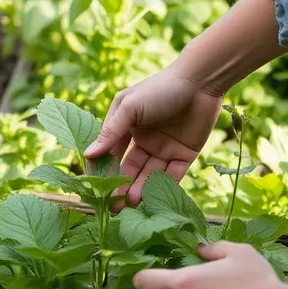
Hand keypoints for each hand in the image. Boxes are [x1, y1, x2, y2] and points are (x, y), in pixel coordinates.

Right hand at [83, 63, 223, 204]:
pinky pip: (172, 175)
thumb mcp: (130, 107)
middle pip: (130, 168)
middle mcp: (144, 139)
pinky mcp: (184, 155)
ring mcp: (164, 148)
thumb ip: (111, 132)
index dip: (103, 170)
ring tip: (131, 203)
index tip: (95, 189)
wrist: (200, 82)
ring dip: (139, 189)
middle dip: (121, 186)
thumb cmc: (160, 88)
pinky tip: (152, 199)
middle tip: (113, 206)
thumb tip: (88, 155)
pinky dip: (162, 187)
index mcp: (127, 126)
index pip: (111, 153)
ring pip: (149, 174)